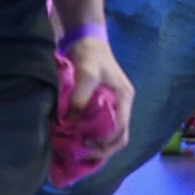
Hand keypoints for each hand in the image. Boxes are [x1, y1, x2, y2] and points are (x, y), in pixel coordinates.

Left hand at [62, 35, 134, 170]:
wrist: (83, 40)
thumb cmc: (90, 55)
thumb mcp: (86, 74)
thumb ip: (80, 98)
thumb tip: (70, 122)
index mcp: (124, 98)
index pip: (121, 128)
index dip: (105, 141)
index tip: (86, 143)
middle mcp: (121, 106)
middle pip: (119, 137)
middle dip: (103, 150)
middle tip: (82, 154)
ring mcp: (111, 108)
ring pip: (110, 136)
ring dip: (96, 147)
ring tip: (78, 153)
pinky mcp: (99, 108)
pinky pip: (98, 129)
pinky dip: (89, 139)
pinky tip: (76, 143)